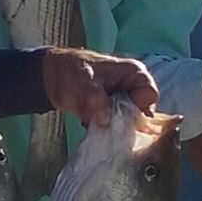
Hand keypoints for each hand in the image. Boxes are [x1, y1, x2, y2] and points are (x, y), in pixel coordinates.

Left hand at [41, 48, 159, 125]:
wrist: (51, 78)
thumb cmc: (70, 71)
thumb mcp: (84, 83)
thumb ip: (97, 100)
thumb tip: (106, 119)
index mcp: (133, 73)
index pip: (150, 95)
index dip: (139, 107)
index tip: (120, 113)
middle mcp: (132, 88)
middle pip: (141, 112)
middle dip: (123, 121)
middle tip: (103, 120)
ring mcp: (122, 102)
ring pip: (129, 122)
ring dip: (112, 126)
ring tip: (92, 120)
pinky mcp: (111, 114)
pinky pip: (116, 127)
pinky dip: (104, 129)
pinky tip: (89, 123)